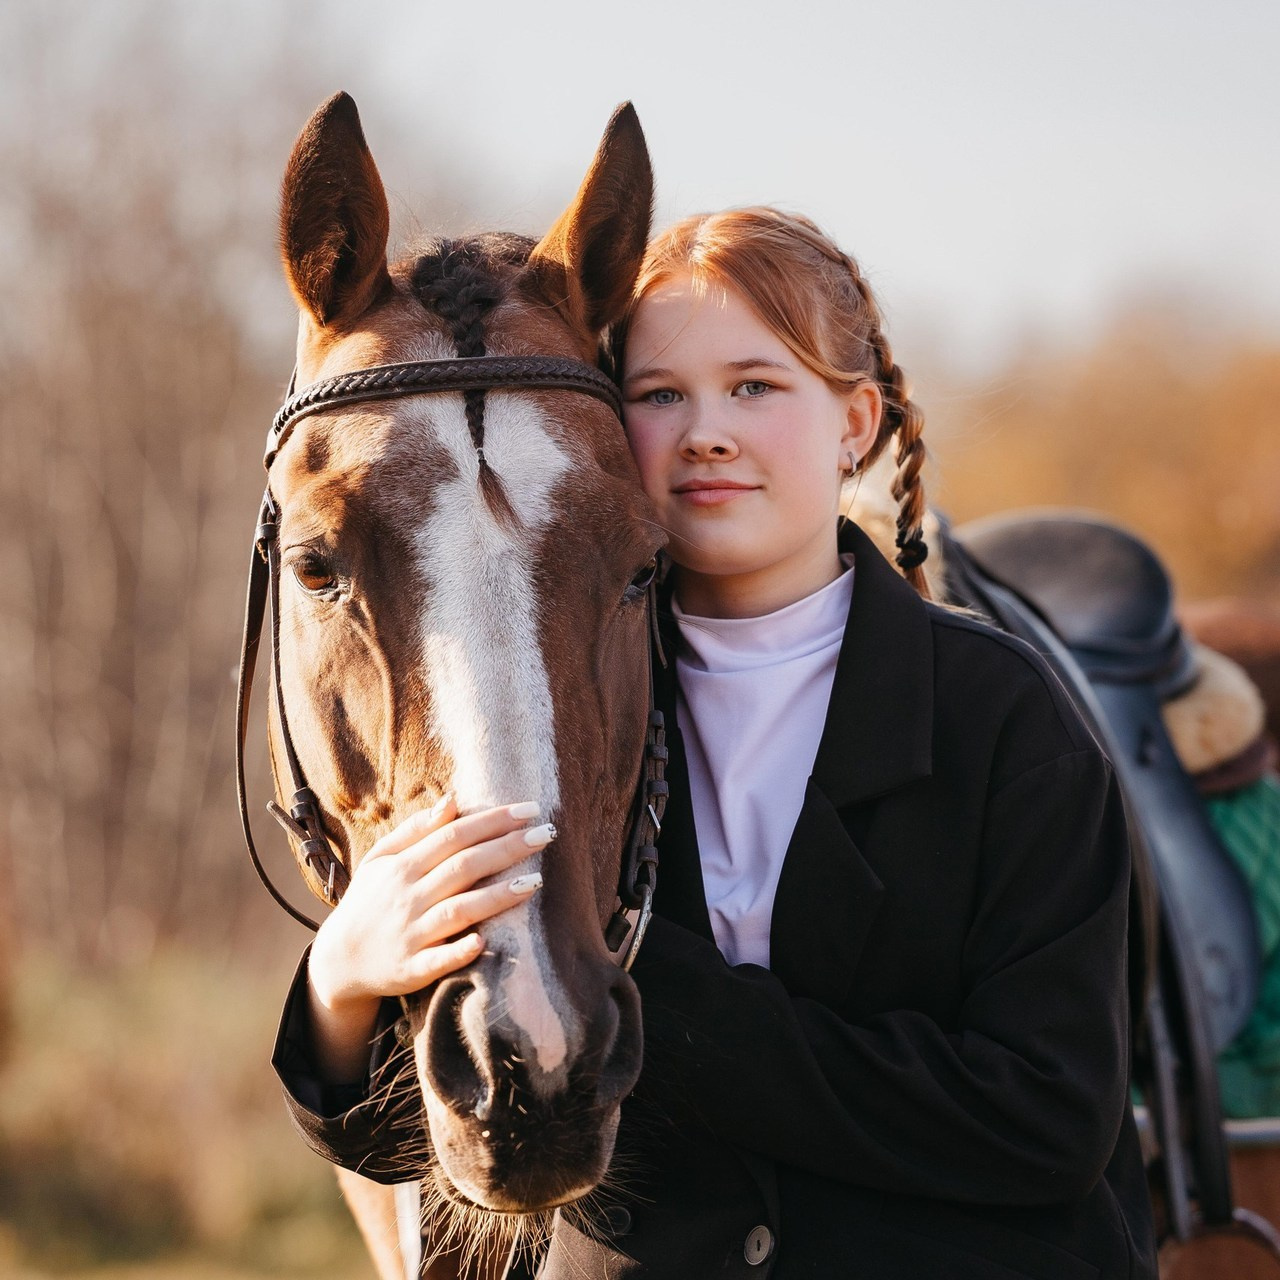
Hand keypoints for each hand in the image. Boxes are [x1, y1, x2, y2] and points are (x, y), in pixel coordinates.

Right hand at [305, 796, 553, 1082]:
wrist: (338, 960)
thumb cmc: (369, 901)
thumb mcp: (381, 859)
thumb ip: (417, 829)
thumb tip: (453, 800)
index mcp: (403, 866)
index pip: (455, 835)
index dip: (493, 820)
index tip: (530, 809)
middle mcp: (408, 897)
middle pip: (464, 866)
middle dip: (507, 848)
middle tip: (546, 833)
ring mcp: (411, 934)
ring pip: (459, 910)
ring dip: (498, 896)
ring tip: (536, 881)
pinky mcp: (412, 969)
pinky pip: (439, 960)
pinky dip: (461, 950)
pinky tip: (488, 941)